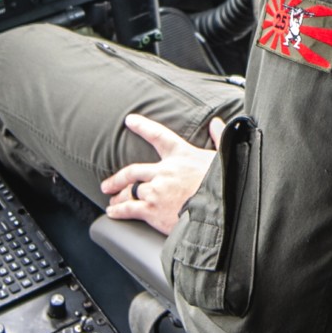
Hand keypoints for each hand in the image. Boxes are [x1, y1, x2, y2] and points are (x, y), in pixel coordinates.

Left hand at [100, 112, 226, 235]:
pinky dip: (118, 210)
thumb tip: (219, 122)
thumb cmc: (224, 184)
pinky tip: (113, 212)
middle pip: (132, 171)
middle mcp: (163, 171)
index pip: (158, 136)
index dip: (142, 126)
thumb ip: (219, 138)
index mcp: (181, 155)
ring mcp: (155, 190)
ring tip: (112, 201)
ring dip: (118, 196)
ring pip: (129, 190)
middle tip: (107, 184)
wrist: (219, 211)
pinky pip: (129, 208)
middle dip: (117, 178)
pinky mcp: (152, 209)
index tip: (130, 120)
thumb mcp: (223, 157)